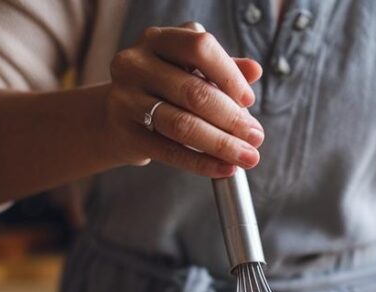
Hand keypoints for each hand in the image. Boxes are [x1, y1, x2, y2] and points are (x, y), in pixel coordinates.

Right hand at [104, 23, 264, 176]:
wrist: (118, 114)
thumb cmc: (163, 87)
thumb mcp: (190, 68)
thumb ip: (222, 67)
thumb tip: (254, 70)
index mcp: (157, 39)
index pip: (200, 48)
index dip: (229, 75)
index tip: (249, 100)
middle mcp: (136, 64)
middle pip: (194, 92)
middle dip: (232, 119)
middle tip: (256, 137)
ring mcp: (126, 99)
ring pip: (182, 125)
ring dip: (221, 144)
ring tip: (247, 156)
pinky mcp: (125, 132)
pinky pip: (170, 152)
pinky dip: (201, 163)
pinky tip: (224, 168)